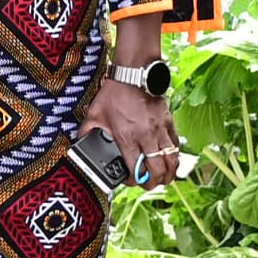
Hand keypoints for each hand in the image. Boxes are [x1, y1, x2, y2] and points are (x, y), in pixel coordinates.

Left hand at [84, 72, 180, 187]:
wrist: (134, 74)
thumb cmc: (115, 94)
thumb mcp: (94, 115)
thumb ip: (87, 132)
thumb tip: (81, 142)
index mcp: (127, 138)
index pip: (136, 169)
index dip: (134, 181)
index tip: (130, 180)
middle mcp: (146, 137)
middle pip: (157, 170)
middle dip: (153, 182)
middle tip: (147, 182)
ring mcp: (160, 130)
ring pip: (171, 160)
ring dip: (168, 173)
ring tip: (162, 177)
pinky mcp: (169, 123)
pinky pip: (176, 146)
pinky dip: (174, 156)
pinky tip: (169, 160)